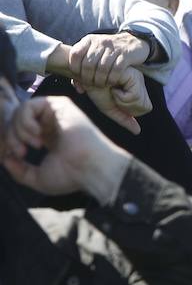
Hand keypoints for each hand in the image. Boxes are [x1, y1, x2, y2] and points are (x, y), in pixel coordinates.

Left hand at [2, 95, 131, 201]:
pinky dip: (26, 120)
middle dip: (12, 137)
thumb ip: (19, 171)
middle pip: (17, 121)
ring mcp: (56, 114)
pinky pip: (30, 105)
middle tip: (20, 152)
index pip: (19, 131)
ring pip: (21, 112)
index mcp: (48, 138)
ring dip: (19, 129)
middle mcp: (52, 124)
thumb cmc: (71, 176)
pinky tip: (37, 133)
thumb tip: (5, 159)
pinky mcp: (60, 105)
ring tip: (33, 144)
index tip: (16, 157)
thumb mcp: (38, 179)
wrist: (90, 167)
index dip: (11, 141)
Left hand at [66, 32, 150, 89]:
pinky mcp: (125, 55)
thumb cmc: (109, 52)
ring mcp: (113, 48)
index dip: (75, 67)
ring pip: (102, 68)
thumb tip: (78, 88)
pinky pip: (116, 69)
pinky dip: (112, 78)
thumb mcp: (94, 53)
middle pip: (89, 63)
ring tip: (100, 85)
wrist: (132, 43)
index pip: (76, 54)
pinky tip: (111, 82)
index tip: (79, 76)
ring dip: (100, 80)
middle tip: (91, 85)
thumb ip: (83, 68)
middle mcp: (100, 42)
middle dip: (88, 78)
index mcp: (89, 40)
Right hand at [83, 67, 151, 133]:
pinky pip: (133, 96)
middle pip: (145, 107)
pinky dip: (119, 96)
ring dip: (120, 100)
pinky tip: (111, 85)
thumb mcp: (110, 108)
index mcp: (137, 87)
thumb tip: (137, 132)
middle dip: (125, 105)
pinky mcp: (133, 75)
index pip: (145, 108)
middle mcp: (140, 80)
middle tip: (113, 94)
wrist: (83, 75)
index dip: (128, 108)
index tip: (115, 97)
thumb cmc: (95, 90)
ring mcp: (137, 77)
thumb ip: (124, 119)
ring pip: (139, 102)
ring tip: (111, 89)